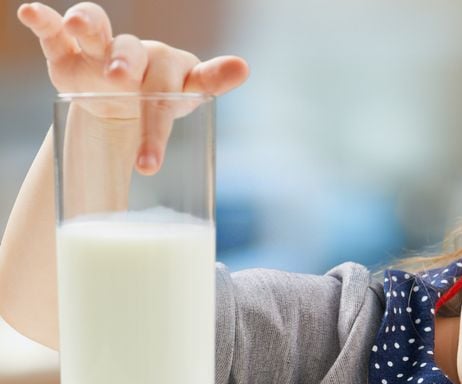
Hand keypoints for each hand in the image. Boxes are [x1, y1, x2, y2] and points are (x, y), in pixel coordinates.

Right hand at [17, 2, 248, 173]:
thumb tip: (244, 65)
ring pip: (98, 32)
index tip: (239, 69)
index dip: (212, 75)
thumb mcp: (182, 99)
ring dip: (90, 26)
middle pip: (137, 56)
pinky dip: (45, 22)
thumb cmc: (157, 100)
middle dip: (129, 66)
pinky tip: (32, 14)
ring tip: (80, 26)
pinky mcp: (68, 53)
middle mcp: (139, 54)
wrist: (116, 108)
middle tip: (122, 80)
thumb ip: (210, 82)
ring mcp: (102, 51)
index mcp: (173, 69)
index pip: (192, 76)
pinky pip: (55, 35)